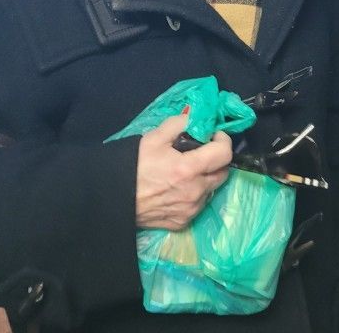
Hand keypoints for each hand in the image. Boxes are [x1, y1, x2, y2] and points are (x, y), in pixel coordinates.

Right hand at [135, 115, 232, 229]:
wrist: (114, 198)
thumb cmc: (134, 165)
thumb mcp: (155, 136)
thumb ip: (181, 123)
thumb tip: (198, 117)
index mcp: (189, 169)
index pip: (225, 153)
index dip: (222, 140)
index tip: (212, 136)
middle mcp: (195, 192)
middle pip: (223, 172)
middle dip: (216, 159)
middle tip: (200, 151)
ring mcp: (190, 210)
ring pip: (212, 189)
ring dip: (207, 177)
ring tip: (187, 170)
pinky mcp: (183, 222)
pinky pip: (200, 204)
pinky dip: (196, 193)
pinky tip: (179, 187)